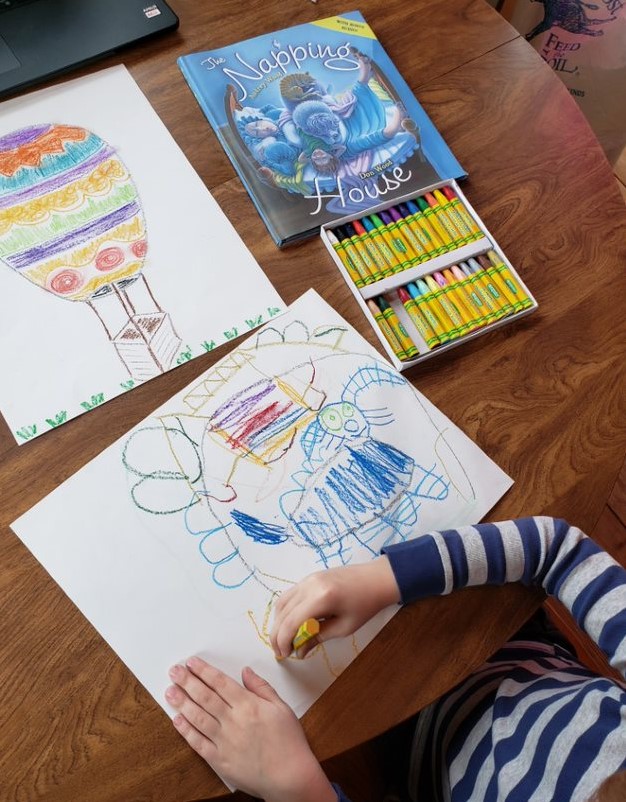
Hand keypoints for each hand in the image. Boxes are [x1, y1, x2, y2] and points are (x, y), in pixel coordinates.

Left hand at [165, 657, 335, 801]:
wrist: (290, 778)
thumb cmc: (289, 742)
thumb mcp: (282, 707)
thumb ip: (261, 687)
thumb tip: (245, 671)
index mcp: (249, 706)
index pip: (220, 683)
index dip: (204, 671)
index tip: (191, 663)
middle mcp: (233, 722)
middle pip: (205, 697)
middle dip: (187, 682)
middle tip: (174, 671)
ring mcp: (224, 742)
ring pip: (198, 718)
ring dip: (182, 703)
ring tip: (170, 691)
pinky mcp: (220, 761)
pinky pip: (198, 743)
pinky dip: (186, 731)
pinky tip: (177, 720)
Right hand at [270, 556, 400, 658]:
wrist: (376, 579)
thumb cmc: (365, 605)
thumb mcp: (344, 627)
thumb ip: (318, 637)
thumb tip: (299, 651)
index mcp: (320, 598)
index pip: (291, 622)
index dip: (284, 641)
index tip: (285, 656)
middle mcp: (309, 585)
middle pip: (283, 613)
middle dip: (278, 635)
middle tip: (281, 652)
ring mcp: (307, 579)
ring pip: (282, 603)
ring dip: (279, 622)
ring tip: (284, 640)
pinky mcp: (309, 577)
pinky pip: (290, 595)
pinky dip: (285, 610)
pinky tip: (290, 623)